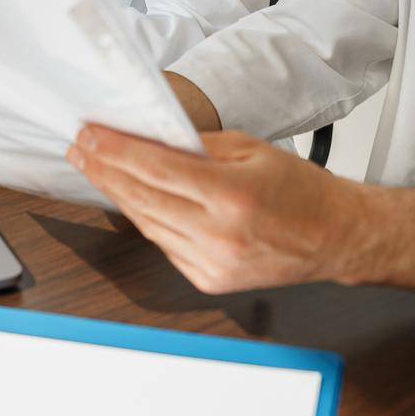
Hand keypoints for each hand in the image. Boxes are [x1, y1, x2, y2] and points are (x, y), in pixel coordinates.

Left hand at [68, 127, 356, 293]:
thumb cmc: (300, 191)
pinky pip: (163, 244)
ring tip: (98, 169)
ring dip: (119, 195)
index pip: (156, 169)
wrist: (334, 238)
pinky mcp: (208, 280)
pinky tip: (133, 198)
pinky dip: (146, 219)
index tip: (90, 136)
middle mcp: (219, 235)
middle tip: (80, 149)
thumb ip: (199, 144)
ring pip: (147, 224)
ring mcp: (212, 263)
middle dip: (104, 170)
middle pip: (142, 198)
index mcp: (232, 195)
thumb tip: (151, 137)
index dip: (115, 151)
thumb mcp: (251, 148)